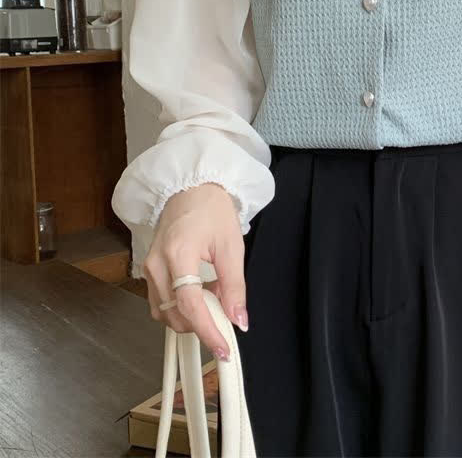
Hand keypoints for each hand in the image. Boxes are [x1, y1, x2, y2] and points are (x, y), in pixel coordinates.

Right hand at [142, 183, 248, 361]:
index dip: (207, 331)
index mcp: (178, 254)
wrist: (192, 188)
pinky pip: (161, 301)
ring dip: (190, 317)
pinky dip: (182, 307)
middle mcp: (156, 264)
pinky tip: (202, 295)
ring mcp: (148, 267)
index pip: (190, 306)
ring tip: (215, 300)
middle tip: (226, 320)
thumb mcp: (231, 246)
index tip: (223, 348)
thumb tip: (238, 319)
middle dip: (200, 325)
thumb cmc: (212, 210)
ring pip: (164, 313)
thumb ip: (234, 286)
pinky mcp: (149, 269)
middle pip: (173, 315)